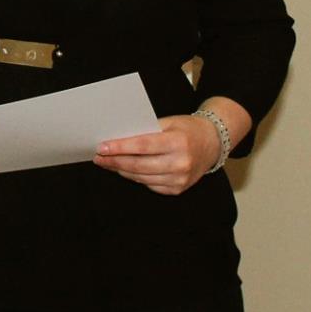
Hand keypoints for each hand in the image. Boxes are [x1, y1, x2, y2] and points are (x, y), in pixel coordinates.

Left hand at [93, 114, 222, 195]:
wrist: (212, 143)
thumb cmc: (186, 129)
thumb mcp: (169, 122)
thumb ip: (146, 130)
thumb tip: (117, 139)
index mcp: (178, 142)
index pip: (143, 146)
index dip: (120, 147)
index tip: (102, 147)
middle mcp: (181, 163)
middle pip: (139, 165)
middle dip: (115, 161)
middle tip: (98, 157)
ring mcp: (180, 179)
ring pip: (142, 178)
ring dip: (122, 170)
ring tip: (107, 163)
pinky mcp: (178, 189)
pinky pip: (149, 185)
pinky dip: (135, 177)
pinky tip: (125, 170)